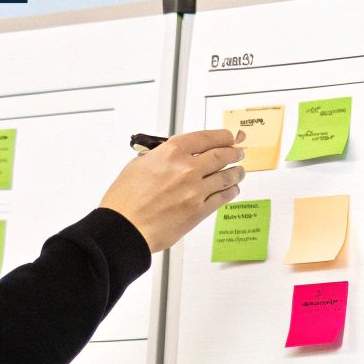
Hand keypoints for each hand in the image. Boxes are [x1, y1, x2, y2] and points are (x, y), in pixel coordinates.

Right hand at [100, 129, 245, 252]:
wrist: (124, 228)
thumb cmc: (125, 201)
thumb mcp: (138, 166)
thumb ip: (159, 157)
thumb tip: (171, 156)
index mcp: (171, 153)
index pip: (206, 137)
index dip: (223, 136)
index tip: (229, 137)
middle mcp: (186, 169)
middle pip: (221, 155)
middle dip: (233, 153)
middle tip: (238, 153)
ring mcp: (195, 190)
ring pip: (226, 177)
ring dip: (236, 173)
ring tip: (239, 172)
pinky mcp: (198, 211)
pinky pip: (223, 197)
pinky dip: (230, 192)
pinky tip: (232, 190)